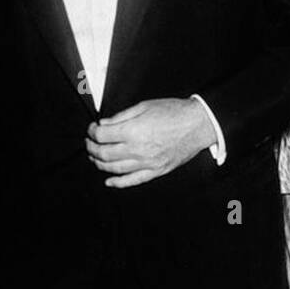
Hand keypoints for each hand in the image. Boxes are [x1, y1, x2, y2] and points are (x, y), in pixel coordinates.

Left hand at [86, 97, 216, 187]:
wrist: (199, 124)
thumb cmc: (176, 112)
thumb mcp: (146, 105)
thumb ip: (123, 116)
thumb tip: (104, 124)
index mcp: (134, 130)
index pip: (102, 135)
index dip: (92, 131)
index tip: (92, 128)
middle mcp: (138, 149)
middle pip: (104, 153)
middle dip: (92, 148)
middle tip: (90, 143)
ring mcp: (148, 162)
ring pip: (115, 169)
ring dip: (100, 164)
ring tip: (96, 158)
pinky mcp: (157, 170)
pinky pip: (133, 180)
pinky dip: (119, 183)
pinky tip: (110, 181)